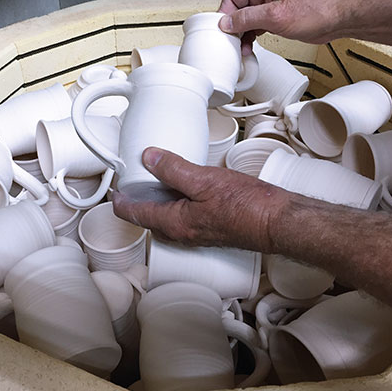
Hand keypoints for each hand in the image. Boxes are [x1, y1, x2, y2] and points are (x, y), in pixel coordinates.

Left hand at [111, 147, 288, 250]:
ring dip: (157, 199)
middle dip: (137, 200)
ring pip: (166, 216)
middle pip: (148, 218)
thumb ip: (173, 169)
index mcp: (174, 223)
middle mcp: (182, 232)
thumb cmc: (247, 206)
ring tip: (155, 178)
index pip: (135, 215)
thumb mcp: (203, 180)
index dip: (120, 201)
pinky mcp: (210, 226)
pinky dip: (176, 200)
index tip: (113, 189)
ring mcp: (197, 231)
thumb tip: (148, 158)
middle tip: (131, 180)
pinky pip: (184, 214)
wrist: (278, 221)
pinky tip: (185, 185)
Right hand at [218, 0, 343, 53]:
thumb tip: (227, 22)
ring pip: (245, 20)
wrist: (336, 20)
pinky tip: (248, 47)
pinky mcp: (275, 19)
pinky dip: (250, 38)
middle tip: (229, 41)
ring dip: (241, 35)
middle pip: (237, 9)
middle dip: (232, 27)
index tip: (222, 28)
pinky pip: (255, 27)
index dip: (225, 13)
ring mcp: (269, 7)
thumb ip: (248, 18)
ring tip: (239, 48)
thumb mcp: (275, 15)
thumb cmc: (315, 10)